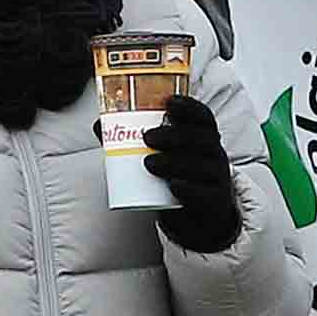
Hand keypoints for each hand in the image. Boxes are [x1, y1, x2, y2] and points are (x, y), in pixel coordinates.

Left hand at [141, 87, 245, 250]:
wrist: (197, 214)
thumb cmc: (177, 174)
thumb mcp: (164, 155)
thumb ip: (132, 140)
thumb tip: (99, 126)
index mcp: (203, 135)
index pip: (202, 116)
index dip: (189, 106)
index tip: (168, 101)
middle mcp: (214, 152)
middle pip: (200, 138)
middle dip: (174, 135)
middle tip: (147, 137)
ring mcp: (217, 176)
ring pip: (201, 165)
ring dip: (175, 162)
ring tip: (149, 163)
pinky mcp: (214, 200)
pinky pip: (204, 193)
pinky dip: (188, 189)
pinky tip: (172, 186)